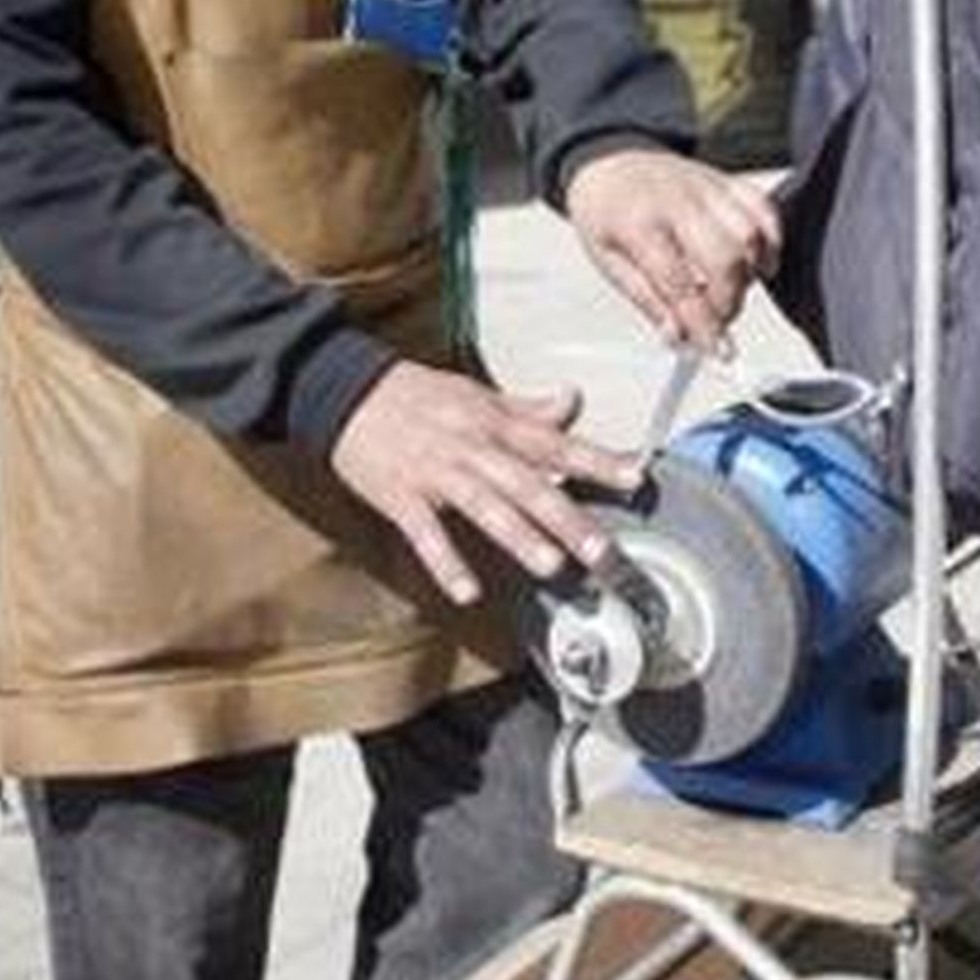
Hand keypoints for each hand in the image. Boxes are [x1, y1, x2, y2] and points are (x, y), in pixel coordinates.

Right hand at [330, 361, 638, 605]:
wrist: (344, 390)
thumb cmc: (414, 394)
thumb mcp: (475, 394)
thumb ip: (526, 408)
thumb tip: (572, 401)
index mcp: (493, 422)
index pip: (555, 441)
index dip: (597, 459)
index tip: (635, 476)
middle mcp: (471, 446)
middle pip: (526, 483)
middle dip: (566, 517)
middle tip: (602, 550)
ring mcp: (435, 472)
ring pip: (483, 506)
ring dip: (517, 536)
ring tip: (549, 564)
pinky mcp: (400, 495)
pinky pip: (425, 533)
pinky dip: (445, 561)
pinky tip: (467, 590)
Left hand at [564, 148, 781, 353]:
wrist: (608, 161)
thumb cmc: (605, 212)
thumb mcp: (607, 262)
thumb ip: (647, 300)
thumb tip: (678, 336)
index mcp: (639, 224)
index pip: (680, 285)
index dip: (703, 324)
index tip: (718, 351)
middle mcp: (677, 202)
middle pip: (725, 259)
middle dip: (729, 302)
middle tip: (718, 318)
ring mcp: (706, 187)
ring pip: (750, 234)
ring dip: (750, 273)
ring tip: (730, 287)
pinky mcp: (726, 181)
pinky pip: (764, 208)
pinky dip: (770, 239)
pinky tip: (754, 260)